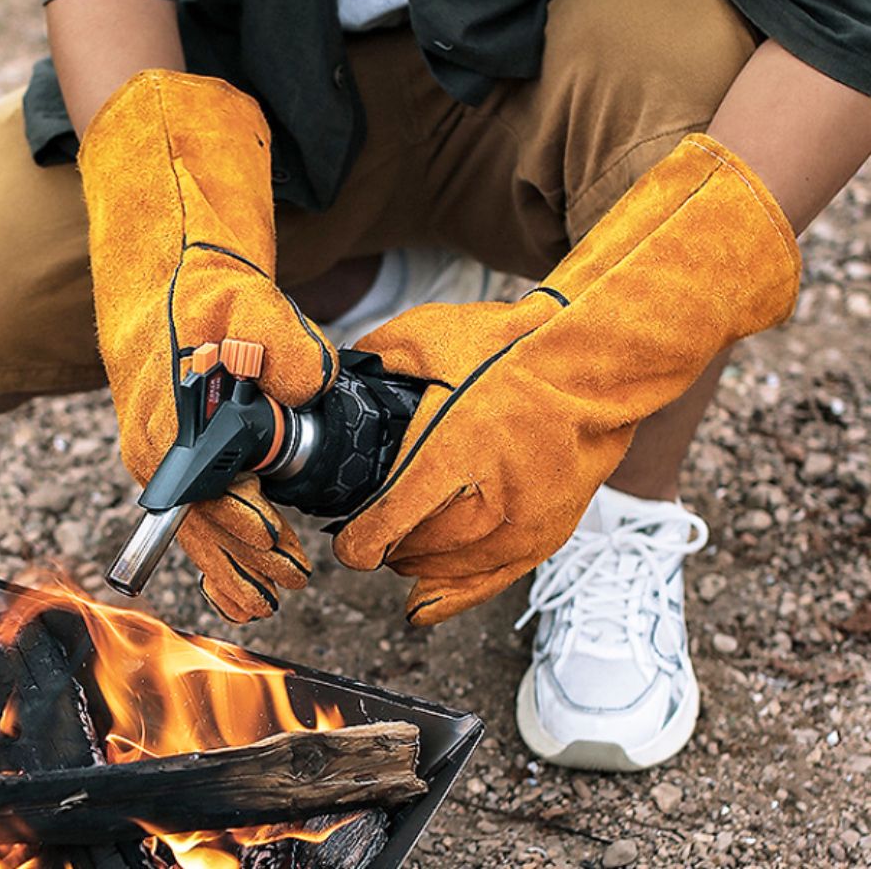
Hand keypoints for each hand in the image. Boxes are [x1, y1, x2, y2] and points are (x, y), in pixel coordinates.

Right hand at [81, 70, 337, 620]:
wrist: (167, 285)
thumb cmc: (199, 293)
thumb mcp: (241, 298)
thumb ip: (276, 339)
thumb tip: (302, 384)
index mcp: (169, 419)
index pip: (211, 492)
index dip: (249, 526)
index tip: (284, 548)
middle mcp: (156, 449)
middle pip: (206, 525)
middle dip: (252, 558)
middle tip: (297, 583)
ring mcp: (161, 458)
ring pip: (199, 531)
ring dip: (236, 568)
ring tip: (276, 596)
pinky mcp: (173, 458)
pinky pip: (194, 519)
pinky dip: (219, 554)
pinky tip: (244, 584)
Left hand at [332, 135, 800, 624]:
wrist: (596, 367)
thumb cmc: (513, 346)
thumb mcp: (432, 333)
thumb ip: (378, 354)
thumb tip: (343, 371)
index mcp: (449, 454)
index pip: (385, 525)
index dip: (356, 541)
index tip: (347, 539)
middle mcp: (485, 502)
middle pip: (414, 552)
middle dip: (386, 545)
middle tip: (376, 525)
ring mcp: (519, 526)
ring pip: (447, 570)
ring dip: (417, 561)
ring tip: (406, 543)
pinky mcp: (544, 537)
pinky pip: (488, 585)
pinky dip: (451, 596)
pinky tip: (423, 605)